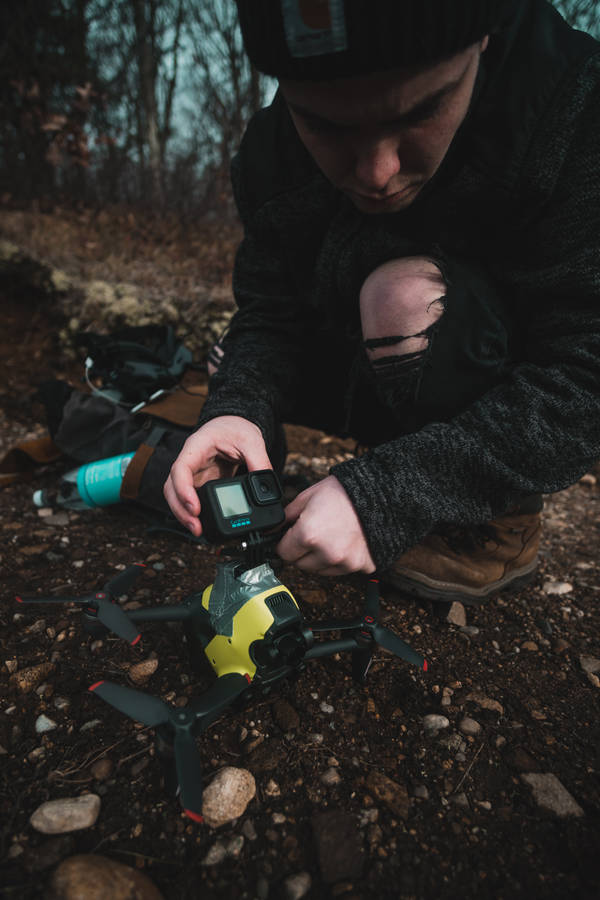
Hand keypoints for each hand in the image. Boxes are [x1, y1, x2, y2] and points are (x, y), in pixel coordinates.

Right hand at [163, 416, 270, 536]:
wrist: (233, 425)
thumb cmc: (236, 428)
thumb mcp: (252, 441)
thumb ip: (259, 462)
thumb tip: (265, 487)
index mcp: (196, 447)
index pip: (181, 469)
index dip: (183, 490)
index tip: (195, 508)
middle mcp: (189, 462)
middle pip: (172, 488)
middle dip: (181, 510)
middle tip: (196, 527)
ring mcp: (192, 474)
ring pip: (177, 497)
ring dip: (184, 515)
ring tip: (199, 531)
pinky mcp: (199, 483)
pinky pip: (190, 500)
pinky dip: (193, 513)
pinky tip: (202, 524)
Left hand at [277, 475, 375, 575]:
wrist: (378, 494)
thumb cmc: (343, 493)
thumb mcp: (306, 497)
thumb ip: (285, 517)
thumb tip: (272, 530)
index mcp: (308, 535)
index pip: (283, 553)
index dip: (285, 543)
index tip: (291, 536)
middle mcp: (326, 553)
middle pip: (300, 565)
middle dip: (302, 551)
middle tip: (314, 533)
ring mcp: (345, 562)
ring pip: (319, 570)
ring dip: (320, 558)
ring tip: (331, 536)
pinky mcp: (361, 566)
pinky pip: (342, 570)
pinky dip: (341, 560)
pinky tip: (345, 542)